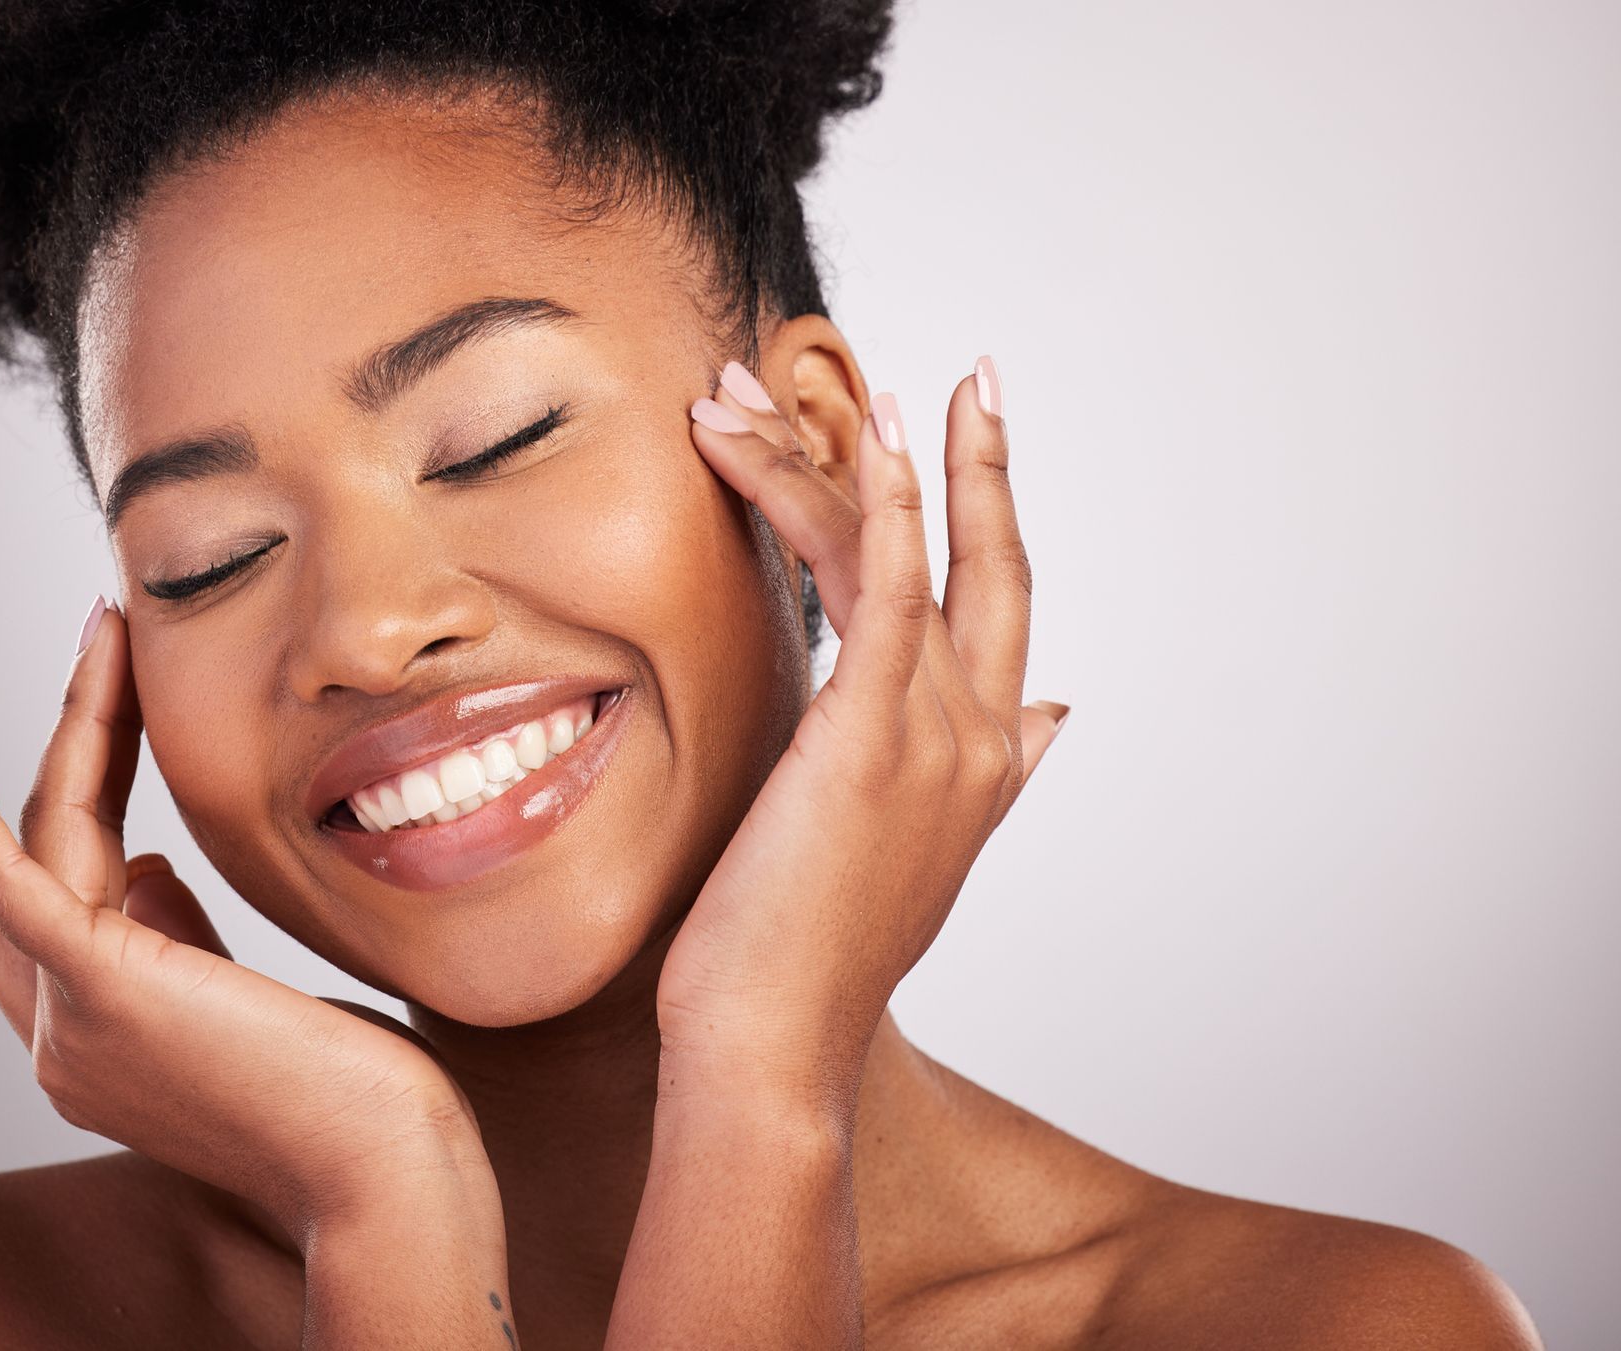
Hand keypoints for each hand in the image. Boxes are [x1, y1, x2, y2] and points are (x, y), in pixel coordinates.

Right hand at [0, 599, 501, 1247]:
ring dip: (69, 731)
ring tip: (103, 638)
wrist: (388, 1171)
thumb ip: (179, 943)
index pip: (54, 902)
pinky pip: (12, 887)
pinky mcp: (102, 994)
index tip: (106, 717)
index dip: (63, 804)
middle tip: (105, 645)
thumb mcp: (244, 1005)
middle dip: (60, 748)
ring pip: (35, 848)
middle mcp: (58, 1041)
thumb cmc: (351, 1098)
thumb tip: (145, 867)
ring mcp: (66, 1026)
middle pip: (30, 865)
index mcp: (95, 1041)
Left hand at [659, 359, 1064, 1110]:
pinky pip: (885, 586)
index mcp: (988, 766)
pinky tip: (873, 428)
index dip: (992, 529)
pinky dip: (882, 498)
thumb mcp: (916, 855)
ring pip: (914, 556)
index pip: (998, 619)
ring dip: (867, 456)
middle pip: (998, 569)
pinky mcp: (872, 731)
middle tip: (977, 377)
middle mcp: (982, 740)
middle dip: (988, 466)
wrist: (774, 1043)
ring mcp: (937, 733)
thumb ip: (988, 776)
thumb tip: (1056, 715)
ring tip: (809, 377)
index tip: (971, 459)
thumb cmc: (808, 959)